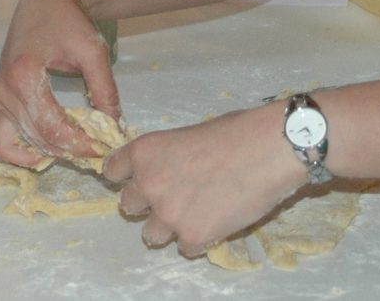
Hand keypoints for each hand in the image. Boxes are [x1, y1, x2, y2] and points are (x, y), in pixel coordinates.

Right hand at [0, 0, 118, 168]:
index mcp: (23, 75)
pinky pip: (4, 139)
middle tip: (98, 150)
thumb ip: (105, 91)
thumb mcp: (93, 52)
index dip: (79, 143)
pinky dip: (24, 151)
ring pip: (24, 141)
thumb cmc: (68, 20)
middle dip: (70, 149)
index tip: (103, 148)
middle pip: (38, 137)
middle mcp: (4, 89)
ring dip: (52, 150)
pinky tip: (50, 151)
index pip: (52, 126)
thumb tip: (115, 128)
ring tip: (81, 146)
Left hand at [104, 105, 304, 254]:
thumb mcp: (186, 134)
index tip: (136, 180)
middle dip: (148, 204)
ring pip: (151, 234)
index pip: (112, 171)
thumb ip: (167, 157)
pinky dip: (198, 239)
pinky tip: (216, 224)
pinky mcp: (193, 235)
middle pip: (129, 205)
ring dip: (168, 227)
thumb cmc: (235, 132)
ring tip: (194, 215)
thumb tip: (169, 169)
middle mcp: (148, 183)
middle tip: (174, 198)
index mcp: (144, 153)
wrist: (267, 151)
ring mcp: (168, 213)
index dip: (125, 176)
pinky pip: (185, 247)